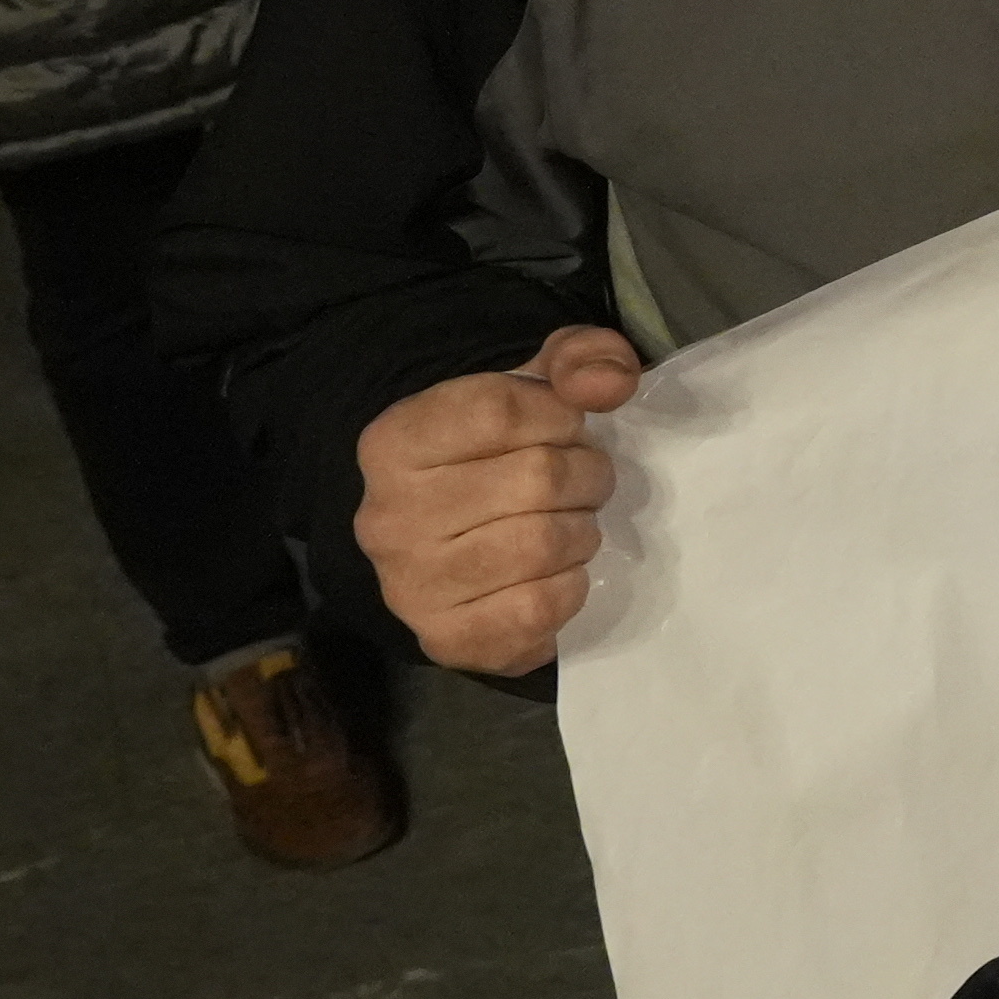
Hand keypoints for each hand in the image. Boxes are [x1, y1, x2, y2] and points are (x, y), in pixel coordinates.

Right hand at [352, 325, 643, 674]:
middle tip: (583, 483)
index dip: (559, 415)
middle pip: (536, 478)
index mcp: (394, 441)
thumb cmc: (492, 457)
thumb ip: (578, 359)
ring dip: (581, 532)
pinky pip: (540, 609)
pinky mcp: (445, 639)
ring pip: (542, 545)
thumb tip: (610, 381)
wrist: (444, 547)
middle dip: (586, 475)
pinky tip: (558, 574)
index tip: (566, 428)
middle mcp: (388, 516)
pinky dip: (570, 588)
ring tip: (571, 524)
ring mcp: (411, 585)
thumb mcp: (528, 388)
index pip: (502, 409)